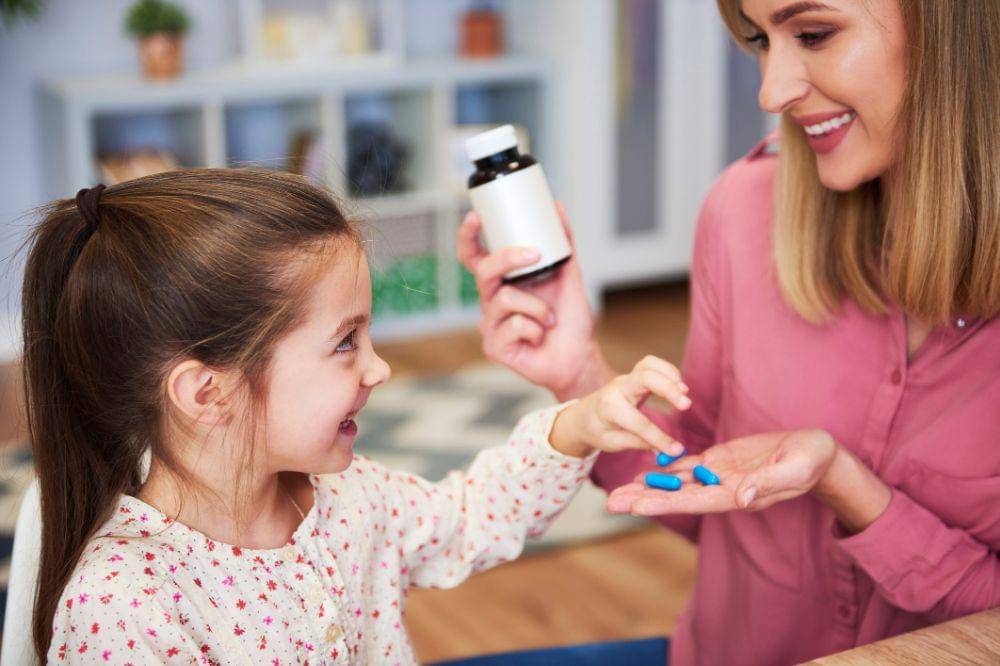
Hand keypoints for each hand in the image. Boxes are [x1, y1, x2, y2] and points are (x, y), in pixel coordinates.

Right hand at [457, 203, 611, 400]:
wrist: (579, 355)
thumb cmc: (569, 319)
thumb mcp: (568, 274)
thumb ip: (562, 242)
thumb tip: (556, 207)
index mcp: (502, 283)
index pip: (475, 257)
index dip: (468, 237)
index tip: (475, 216)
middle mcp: (491, 302)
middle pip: (484, 272)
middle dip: (508, 258)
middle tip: (535, 254)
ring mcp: (489, 325)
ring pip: (505, 299)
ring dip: (538, 307)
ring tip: (550, 319)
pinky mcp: (493, 347)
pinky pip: (514, 325)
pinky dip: (536, 328)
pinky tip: (539, 337)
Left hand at [549, 356, 690, 458]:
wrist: (584, 415)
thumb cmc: (598, 430)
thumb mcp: (613, 443)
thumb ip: (640, 443)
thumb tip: (669, 451)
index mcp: (608, 408)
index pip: (638, 422)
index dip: (659, 437)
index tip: (676, 449)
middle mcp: (618, 388)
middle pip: (645, 378)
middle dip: (668, 389)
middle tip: (686, 405)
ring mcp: (627, 379)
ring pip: (649, 364)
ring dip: (670, 375)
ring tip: (684, 393)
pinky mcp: (635, 375)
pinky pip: (652, 365)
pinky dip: (669, 371)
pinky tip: (679, 387)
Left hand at [606, 429, 836, 514]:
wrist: (819, 453)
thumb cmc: (812, 462)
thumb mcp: (795, 470)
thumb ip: (768, 485)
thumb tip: (741, 499)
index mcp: (737, 494)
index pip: (694, 501)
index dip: (665, 503)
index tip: (637, 507)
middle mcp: (723, 489)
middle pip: (676, 496)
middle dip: (644, 499)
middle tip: (610, 504)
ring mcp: (720, 476)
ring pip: (677, 483)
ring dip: (647, 487)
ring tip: (617, 492)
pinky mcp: (722, 461)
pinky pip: (689, 467)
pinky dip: (666, 470)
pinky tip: (645, 472)